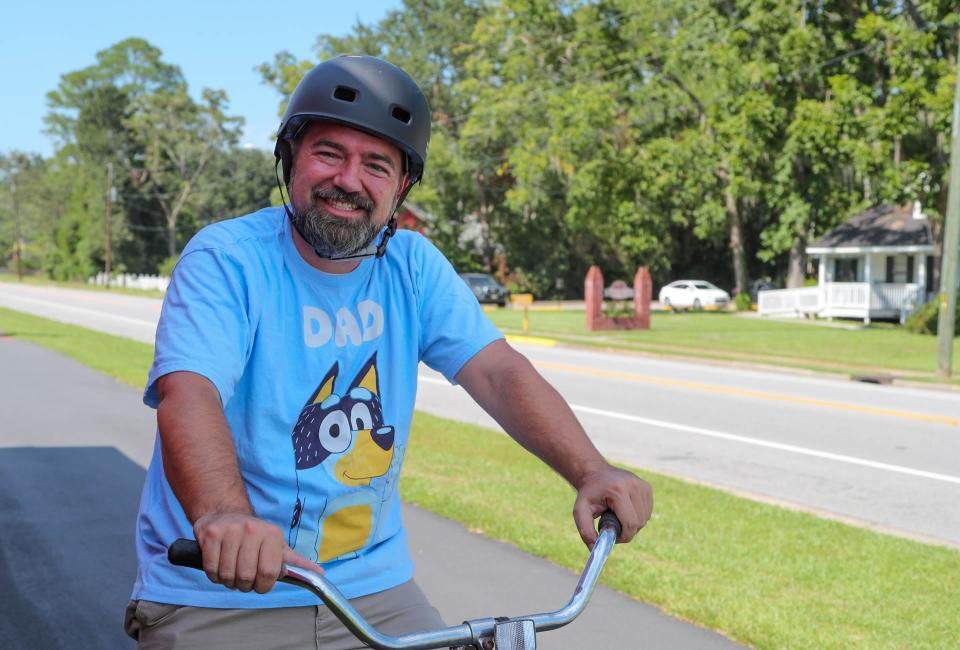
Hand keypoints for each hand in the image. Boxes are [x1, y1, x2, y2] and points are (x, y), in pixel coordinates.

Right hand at [194, 512, 322, 593]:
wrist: (225, 513)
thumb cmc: (255, 536)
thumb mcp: (278, 545)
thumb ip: (296, 562)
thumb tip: (320, 574)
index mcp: (272, 534)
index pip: (269, 573)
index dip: (263, 586)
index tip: (260, 584)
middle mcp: (252, 530)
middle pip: (247, 576)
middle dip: (244, 585)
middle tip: (244, 579)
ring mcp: (230, 531)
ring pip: (227, 575)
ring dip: (228, 581)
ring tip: (232, 571)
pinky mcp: (210, 534)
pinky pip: (211, 569)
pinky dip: (214, 575)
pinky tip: (220, 565)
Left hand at [572, 465, 652, 546]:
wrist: (595, 473)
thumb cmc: (588, 493)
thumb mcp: (580, 510)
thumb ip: (585, 530)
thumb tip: (595, 549)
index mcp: (618, 490)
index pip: (630, 523)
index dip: (623, 536)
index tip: (612, 535)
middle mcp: (634, 485)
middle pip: (639, 523)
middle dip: (627, 531)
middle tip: (613, 525)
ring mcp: (642, 485)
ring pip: (645, 518)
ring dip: (632, 524)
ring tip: (617, 515)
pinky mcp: (647, 487)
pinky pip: (647, 512)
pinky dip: (638, 516)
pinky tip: (625, 509)